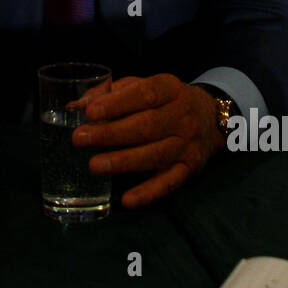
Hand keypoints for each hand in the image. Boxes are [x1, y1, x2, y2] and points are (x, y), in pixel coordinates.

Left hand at [71, 73, 223, 208]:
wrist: (211, 117)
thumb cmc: (163, 100)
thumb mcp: (142, 87)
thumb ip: (110, 94)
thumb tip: (76, 107)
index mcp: (170, 89)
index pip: (145, 94)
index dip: (117, 104)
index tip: (90, 112)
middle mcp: (182, 116)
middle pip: (146, 126)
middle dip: (111, 133)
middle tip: (79, 138)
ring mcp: (187, 144)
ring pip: (155, 154)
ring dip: (123, 162)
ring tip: (94, 165)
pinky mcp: (189, 168)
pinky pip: (168, 182)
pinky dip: (148, 192)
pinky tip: (126, 200)